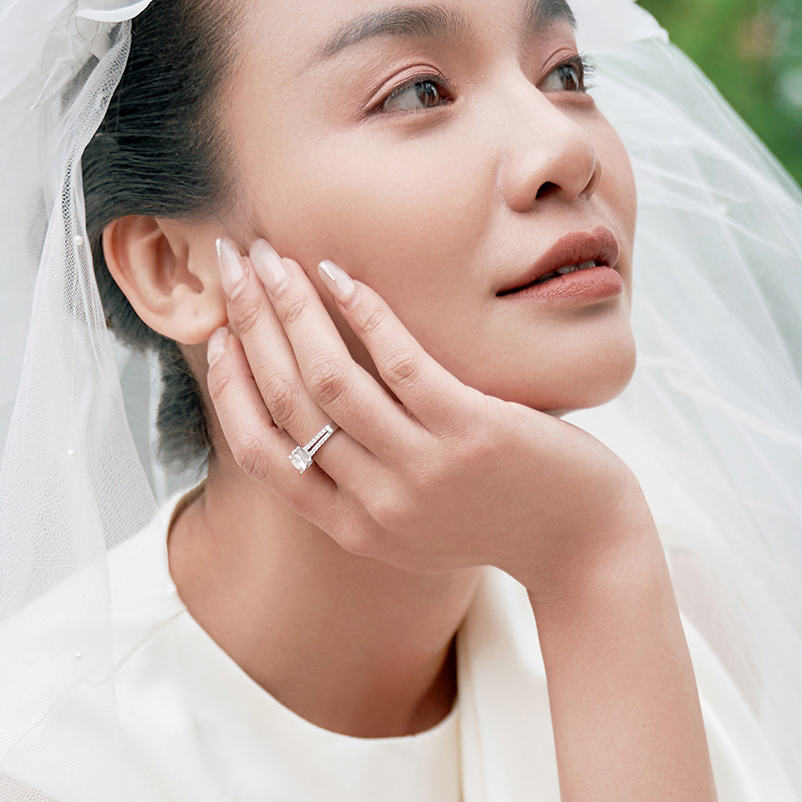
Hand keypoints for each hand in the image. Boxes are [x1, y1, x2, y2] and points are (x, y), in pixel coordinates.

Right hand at [206, 238, 647, 592]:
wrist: (582, 546)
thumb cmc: (501, 519)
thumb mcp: (417, 523)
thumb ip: (366, 483)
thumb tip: (317, 421)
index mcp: (353, 529)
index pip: (261, 455)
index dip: (230, 389)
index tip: (219, 335)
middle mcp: (378, 506)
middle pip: (287, 406)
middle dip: (249, 325)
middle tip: (233, 266)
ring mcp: (423, 471)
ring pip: (331, 381)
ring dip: (293, 309)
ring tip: (276, 256)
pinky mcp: (470, 435)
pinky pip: (401, 363)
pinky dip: (364, 313)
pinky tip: (343, 274)